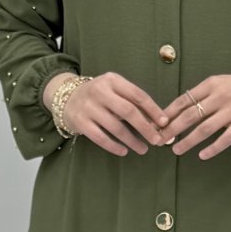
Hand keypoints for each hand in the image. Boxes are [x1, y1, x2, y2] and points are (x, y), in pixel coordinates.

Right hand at [53, 71, 168, 155]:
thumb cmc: (99, 96)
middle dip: (145, 127)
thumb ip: (131, 101)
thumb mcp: (113, 89)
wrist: (66, 98)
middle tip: (157, 140)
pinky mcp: (80, 122)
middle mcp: (99, 91)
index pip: (137, 95)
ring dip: (132, 140)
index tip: (164, 123)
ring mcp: (88, 107)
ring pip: (115, 127)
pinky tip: (124, 151)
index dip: (153, 109)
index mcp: (112, 80)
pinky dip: (113, 146)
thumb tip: (156, 122)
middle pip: (128, 111)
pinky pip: (100, 137)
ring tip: (143, 149)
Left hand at [159, 73, 230, 159]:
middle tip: (160, 140)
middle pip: (190, 115)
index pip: (184, 100)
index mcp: (211, 85)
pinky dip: (212, 148)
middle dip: (172, 129)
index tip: (157, 125)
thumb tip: (180, 110)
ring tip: (176, 150)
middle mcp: (219, 97)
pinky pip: (225, 139)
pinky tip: (202, 155)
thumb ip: (203, 94)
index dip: (169, 113)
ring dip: (188, 141)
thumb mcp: (221, 83)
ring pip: (204, 128)